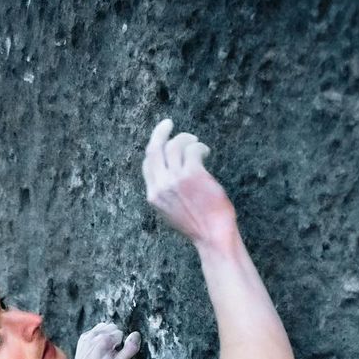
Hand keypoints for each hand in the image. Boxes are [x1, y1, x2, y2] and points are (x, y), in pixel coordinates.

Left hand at [55, 321, 140, 358]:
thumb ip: (130, 348)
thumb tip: (136, 335)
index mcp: (105, 339)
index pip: (121, 333)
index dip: (121, 346)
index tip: (115, 356)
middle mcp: (94, 335)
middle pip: (112, 327)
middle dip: (114, 339)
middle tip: (110, 354)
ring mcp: (87, 337)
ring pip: (103, 327)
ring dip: (107, 336)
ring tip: (105, 351)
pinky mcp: (82, 340)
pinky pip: (94, 332)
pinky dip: (98, 338)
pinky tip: (97, 351)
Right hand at [141, 117, 236, 250]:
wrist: (212, 235)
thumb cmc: (197, 226)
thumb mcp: (171, 212)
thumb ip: (165, 193)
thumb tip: (169, 172)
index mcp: (153, 196)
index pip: (147, 164)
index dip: (154, 148)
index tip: (161, 139)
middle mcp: (161, 186)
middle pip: (154, 149)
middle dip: (160, 132)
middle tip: (169, 123)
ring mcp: (176, 179)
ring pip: (175, 145)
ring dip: (187, 140)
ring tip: (197, 145)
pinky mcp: (193, 174)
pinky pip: (193, 150)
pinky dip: (200, 148)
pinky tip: (206, 153)